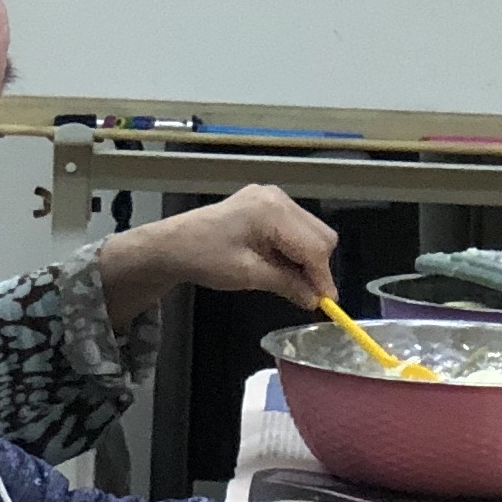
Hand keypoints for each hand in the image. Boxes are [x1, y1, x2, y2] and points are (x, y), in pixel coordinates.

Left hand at [97, 183, 340, 327]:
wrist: (173, 244)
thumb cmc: (204, 257)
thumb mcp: (248, 275)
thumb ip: (287, 284)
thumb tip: (315, 300)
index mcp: (272, 211)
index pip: (315, 246)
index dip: (323, 278)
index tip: (327, 304)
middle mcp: (277, 197)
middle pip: (320, 235)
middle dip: (317, 267)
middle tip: (307, 296)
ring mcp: (272, 197)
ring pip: (311, 232)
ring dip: (307, 259)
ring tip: (289, 282)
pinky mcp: (267, 203)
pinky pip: (296, 228)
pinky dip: (295, 250)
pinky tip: (280, 265)